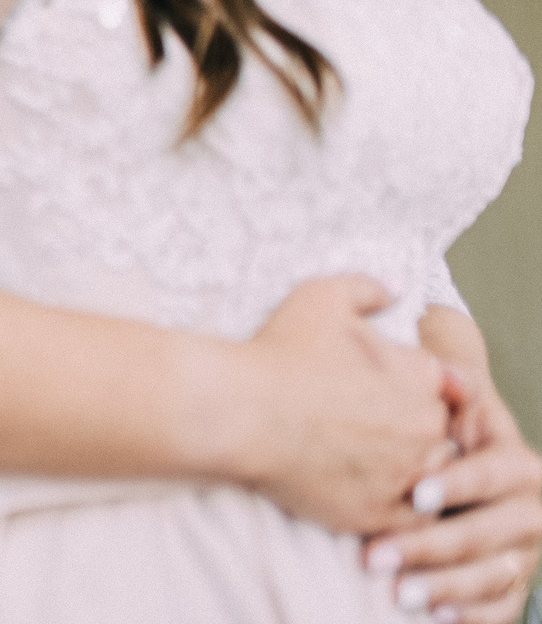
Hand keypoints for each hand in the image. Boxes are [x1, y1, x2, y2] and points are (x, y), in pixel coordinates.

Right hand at [237, 276, 459, 536]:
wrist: (240, 410)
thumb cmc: (280, 352)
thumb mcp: (321, 297)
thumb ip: (368, 288)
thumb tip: (398, 290)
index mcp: (421, 374)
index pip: (439, 383)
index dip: (406, 383)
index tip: (373, 386)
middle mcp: (426, 427)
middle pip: (438, 430)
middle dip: (410, 427)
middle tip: (365, 422)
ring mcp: (406, 474)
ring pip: (430, 475)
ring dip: (408, 467)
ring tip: (363, 456)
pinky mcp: (381, 513)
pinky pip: (410, 517)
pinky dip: (396, 505)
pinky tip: (363, 486)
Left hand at [363, 372, 541, 623]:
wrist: (464, 482)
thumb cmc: (448, 430)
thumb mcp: (457, 392)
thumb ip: (452, 360)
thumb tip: (434, 310)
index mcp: (519, 463)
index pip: (493, 474)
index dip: (458, 483)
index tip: (415, 492)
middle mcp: (532, 511)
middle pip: (487, 534)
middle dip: (432, 547)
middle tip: (376, 555)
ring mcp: (526, 552)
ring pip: (492, 576)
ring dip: (445, 587)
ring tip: (398, 594)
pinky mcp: (511, 585)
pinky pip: (501, 609)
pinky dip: (475, 616)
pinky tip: (443, 620)